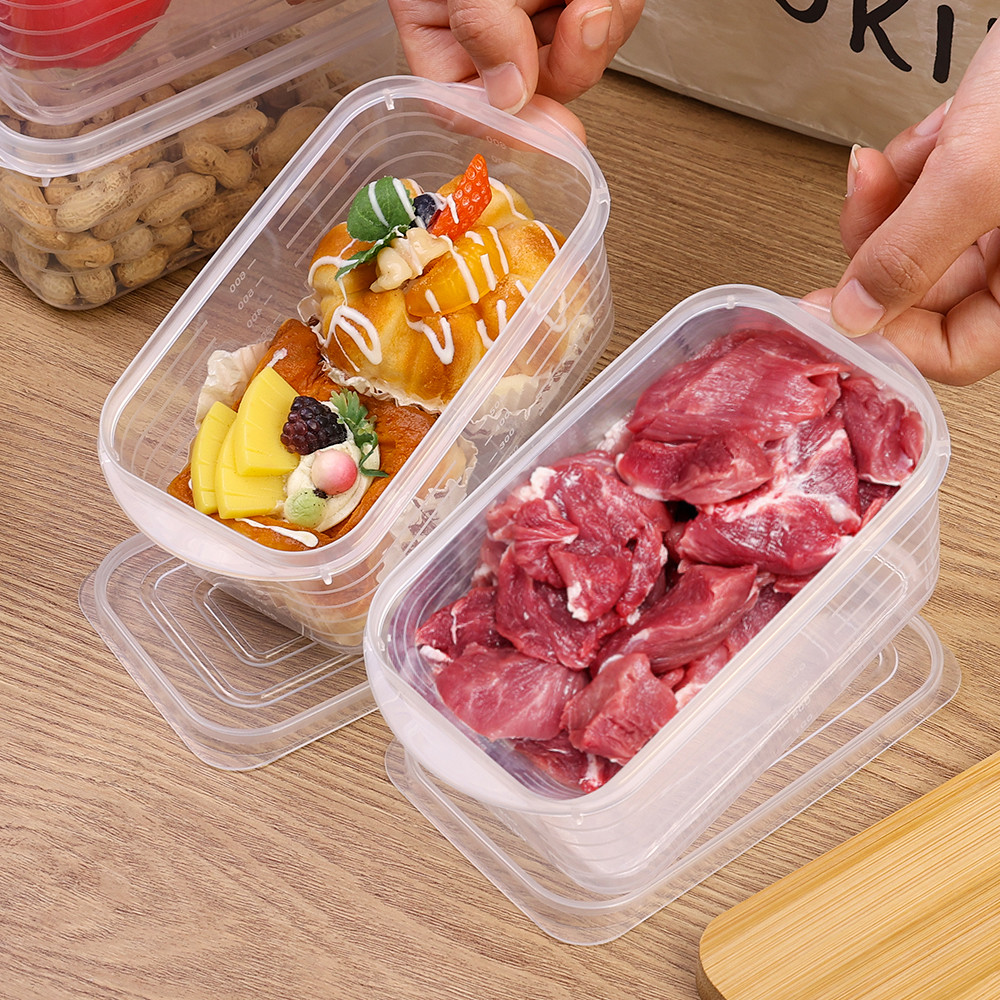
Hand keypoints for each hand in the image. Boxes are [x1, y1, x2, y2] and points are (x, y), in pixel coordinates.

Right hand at [386, 0, 643, 140]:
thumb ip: (478, 23)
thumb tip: (509, 94)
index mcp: (437, 27)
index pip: (463, 106)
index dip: (511, 127)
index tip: (555, 134)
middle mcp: (485, 28)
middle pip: (534, 92)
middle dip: (570, 61)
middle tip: (587, 19)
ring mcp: (534, 14)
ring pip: (580, 58)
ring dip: (600, 26)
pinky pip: (609, 22)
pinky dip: (615, 5)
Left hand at [810, 27, 999, 384]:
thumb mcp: (982, 173)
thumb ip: (914, 252)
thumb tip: (855, 317)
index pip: (957, 352)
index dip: (890, 337)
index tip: (832, 311)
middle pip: (926, 292)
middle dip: (880, 246)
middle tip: (855, 215)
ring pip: (921, 238)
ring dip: (892, 197)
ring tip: (890, 161)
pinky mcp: (995, 169)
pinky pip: (937, 188)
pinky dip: (920, 160)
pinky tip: (938, 129)